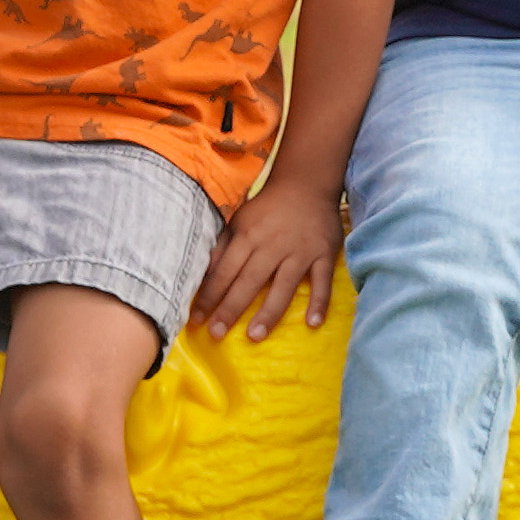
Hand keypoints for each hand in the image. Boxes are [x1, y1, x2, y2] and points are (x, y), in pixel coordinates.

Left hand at [194, 182, 340, 342]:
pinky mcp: (324, 254)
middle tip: (216, 333)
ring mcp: (301, 251)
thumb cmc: (267, 207)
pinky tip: (313, 323)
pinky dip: (320, 301)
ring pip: (284, 285)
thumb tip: (203, 273)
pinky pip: (322, 281)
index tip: (196, 319)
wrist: (307, 183)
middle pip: (250, 281)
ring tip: (255, 335)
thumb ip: (222, 246)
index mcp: (249, 236)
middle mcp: (273, 245)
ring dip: (269, 311)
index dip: (210, 296)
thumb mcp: (239, 219)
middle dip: (231, 308)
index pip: (225, 271)